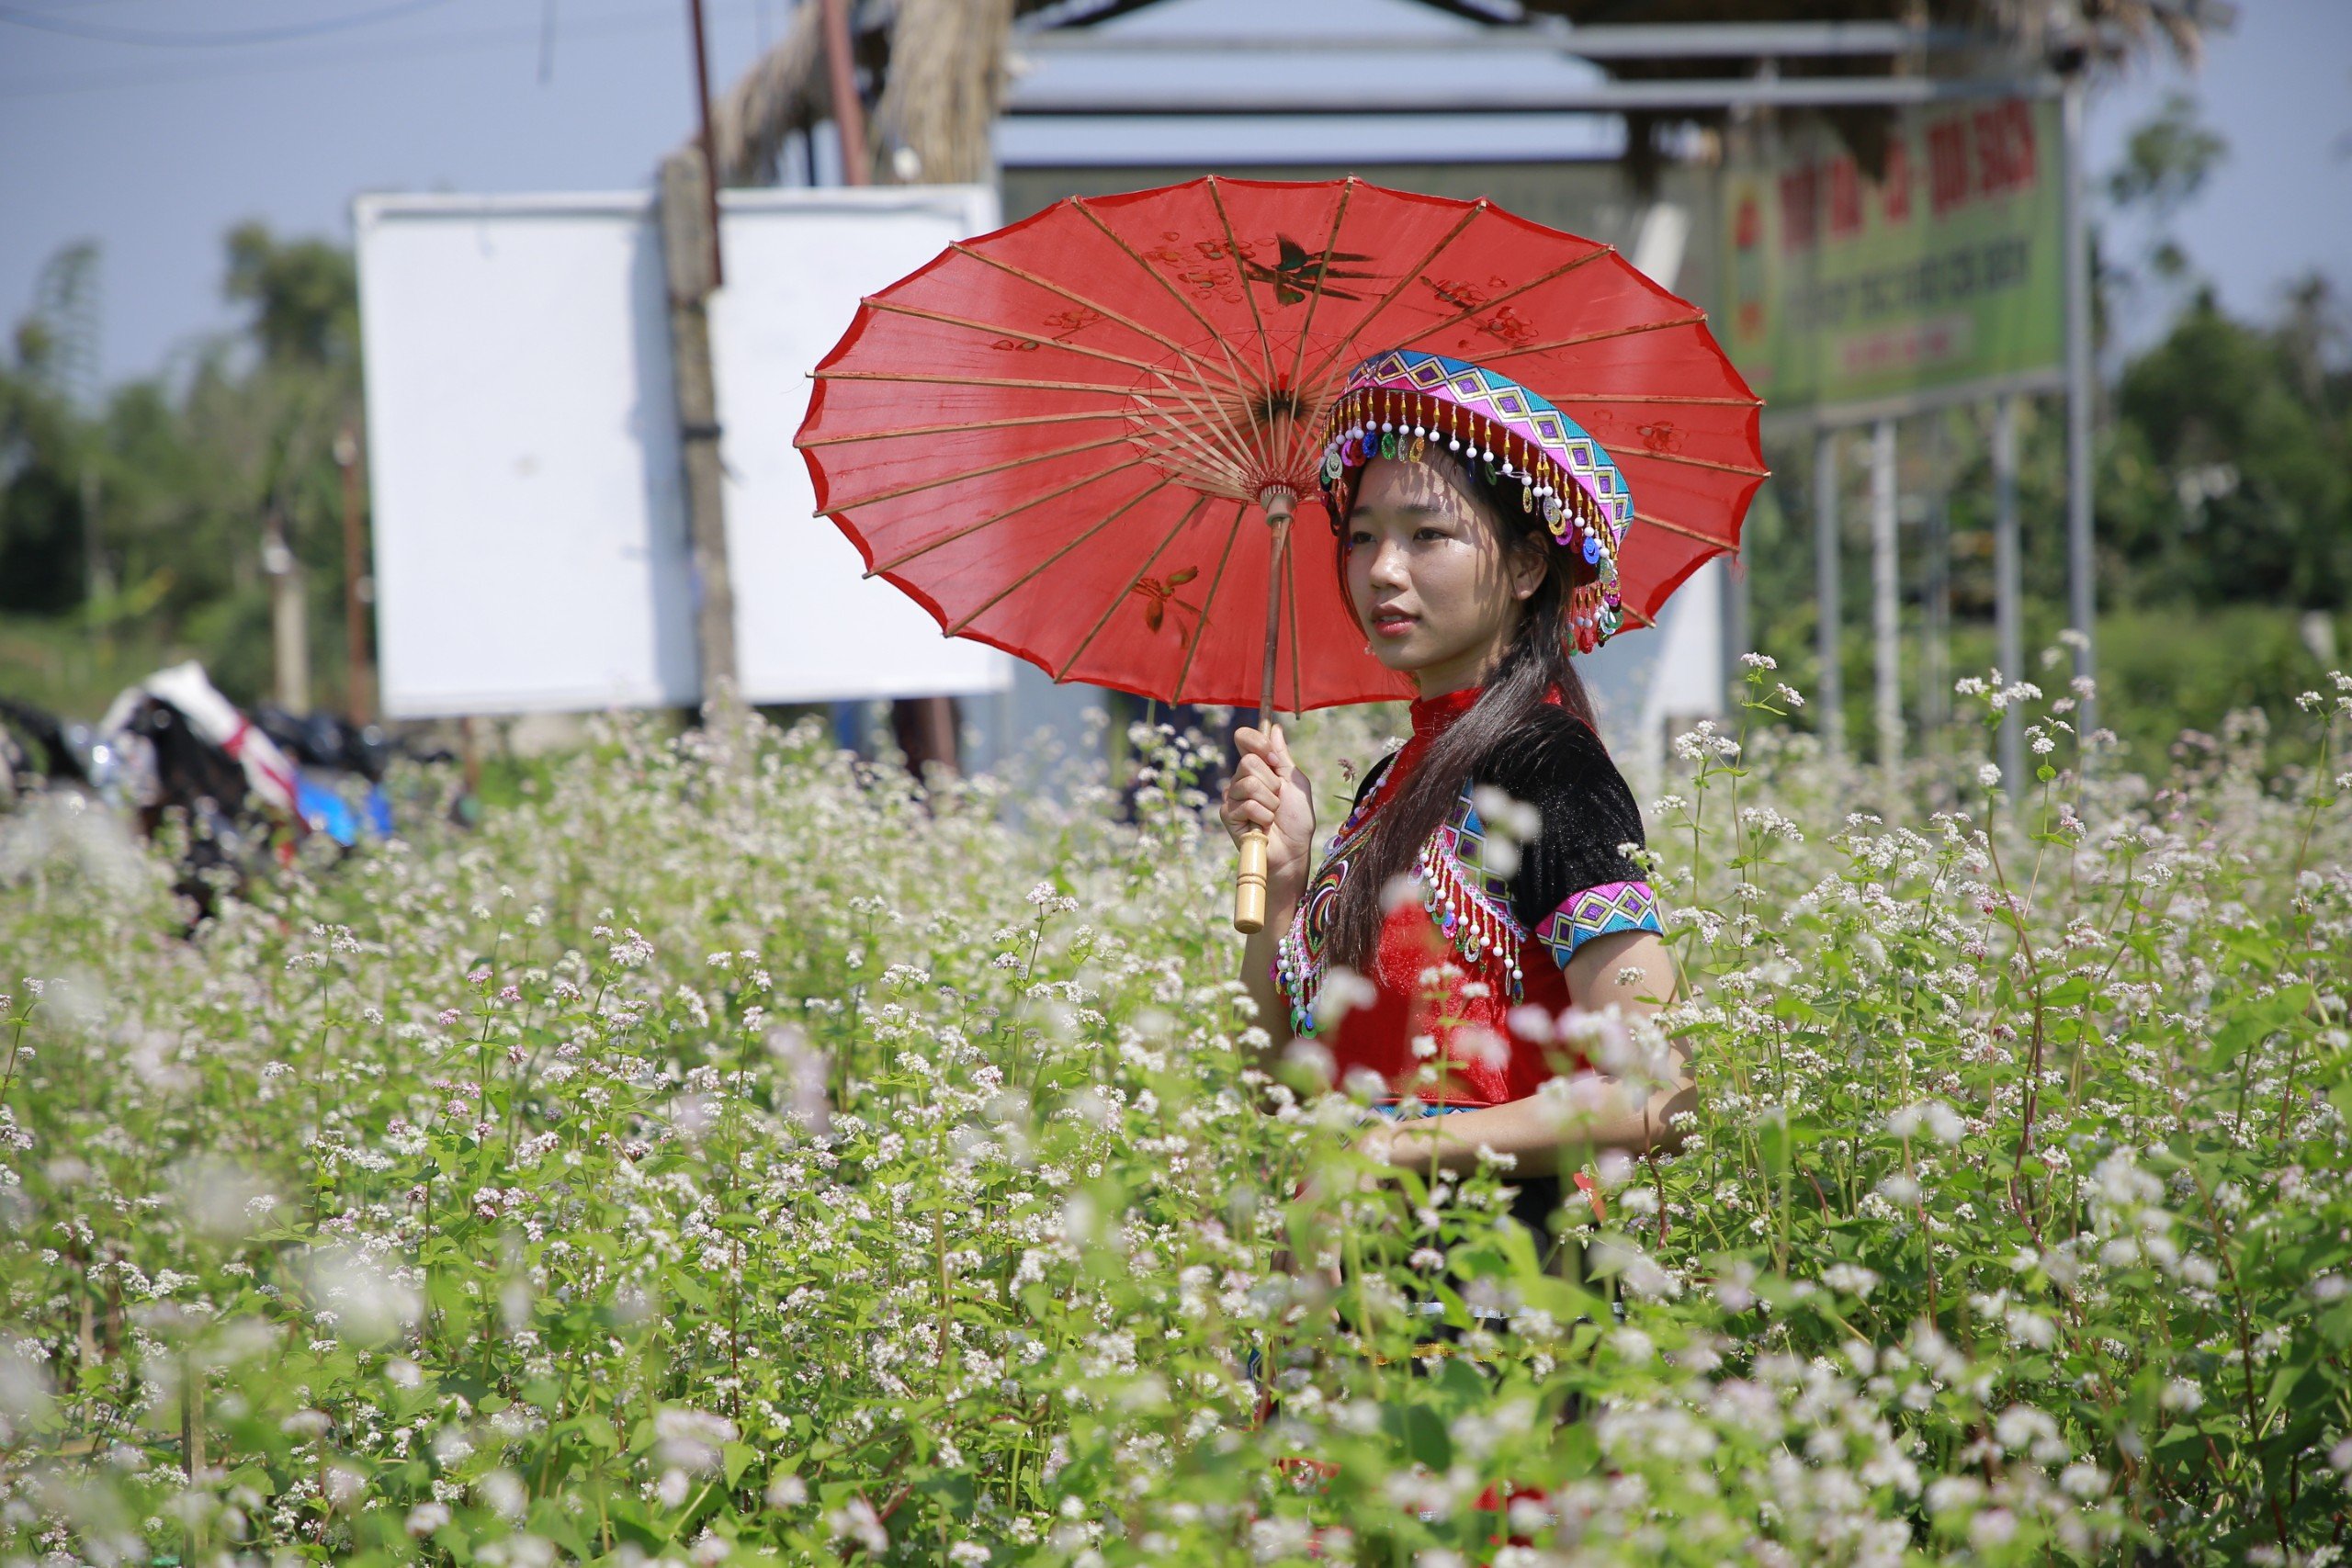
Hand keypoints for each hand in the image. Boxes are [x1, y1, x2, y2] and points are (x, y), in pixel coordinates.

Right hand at [1220, 724, 1315, 914]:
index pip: (1244, 738)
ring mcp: (1232, 797)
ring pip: (1249, 783)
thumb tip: (1275, 729)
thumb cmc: (1297, 820)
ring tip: (1272, 815)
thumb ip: (1283, 757)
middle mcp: (1241, 779)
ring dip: (1270, 802)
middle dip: (1272, 783)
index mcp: (1259, 767)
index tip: (1274, 759)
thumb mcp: (1296, 783)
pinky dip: (1263, 816)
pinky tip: (1263, 826)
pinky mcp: (1227, 815)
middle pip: (1248, 761)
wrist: (1293, 852)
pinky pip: (1246, 804)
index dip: (1257, 741)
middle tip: (1278, 800)